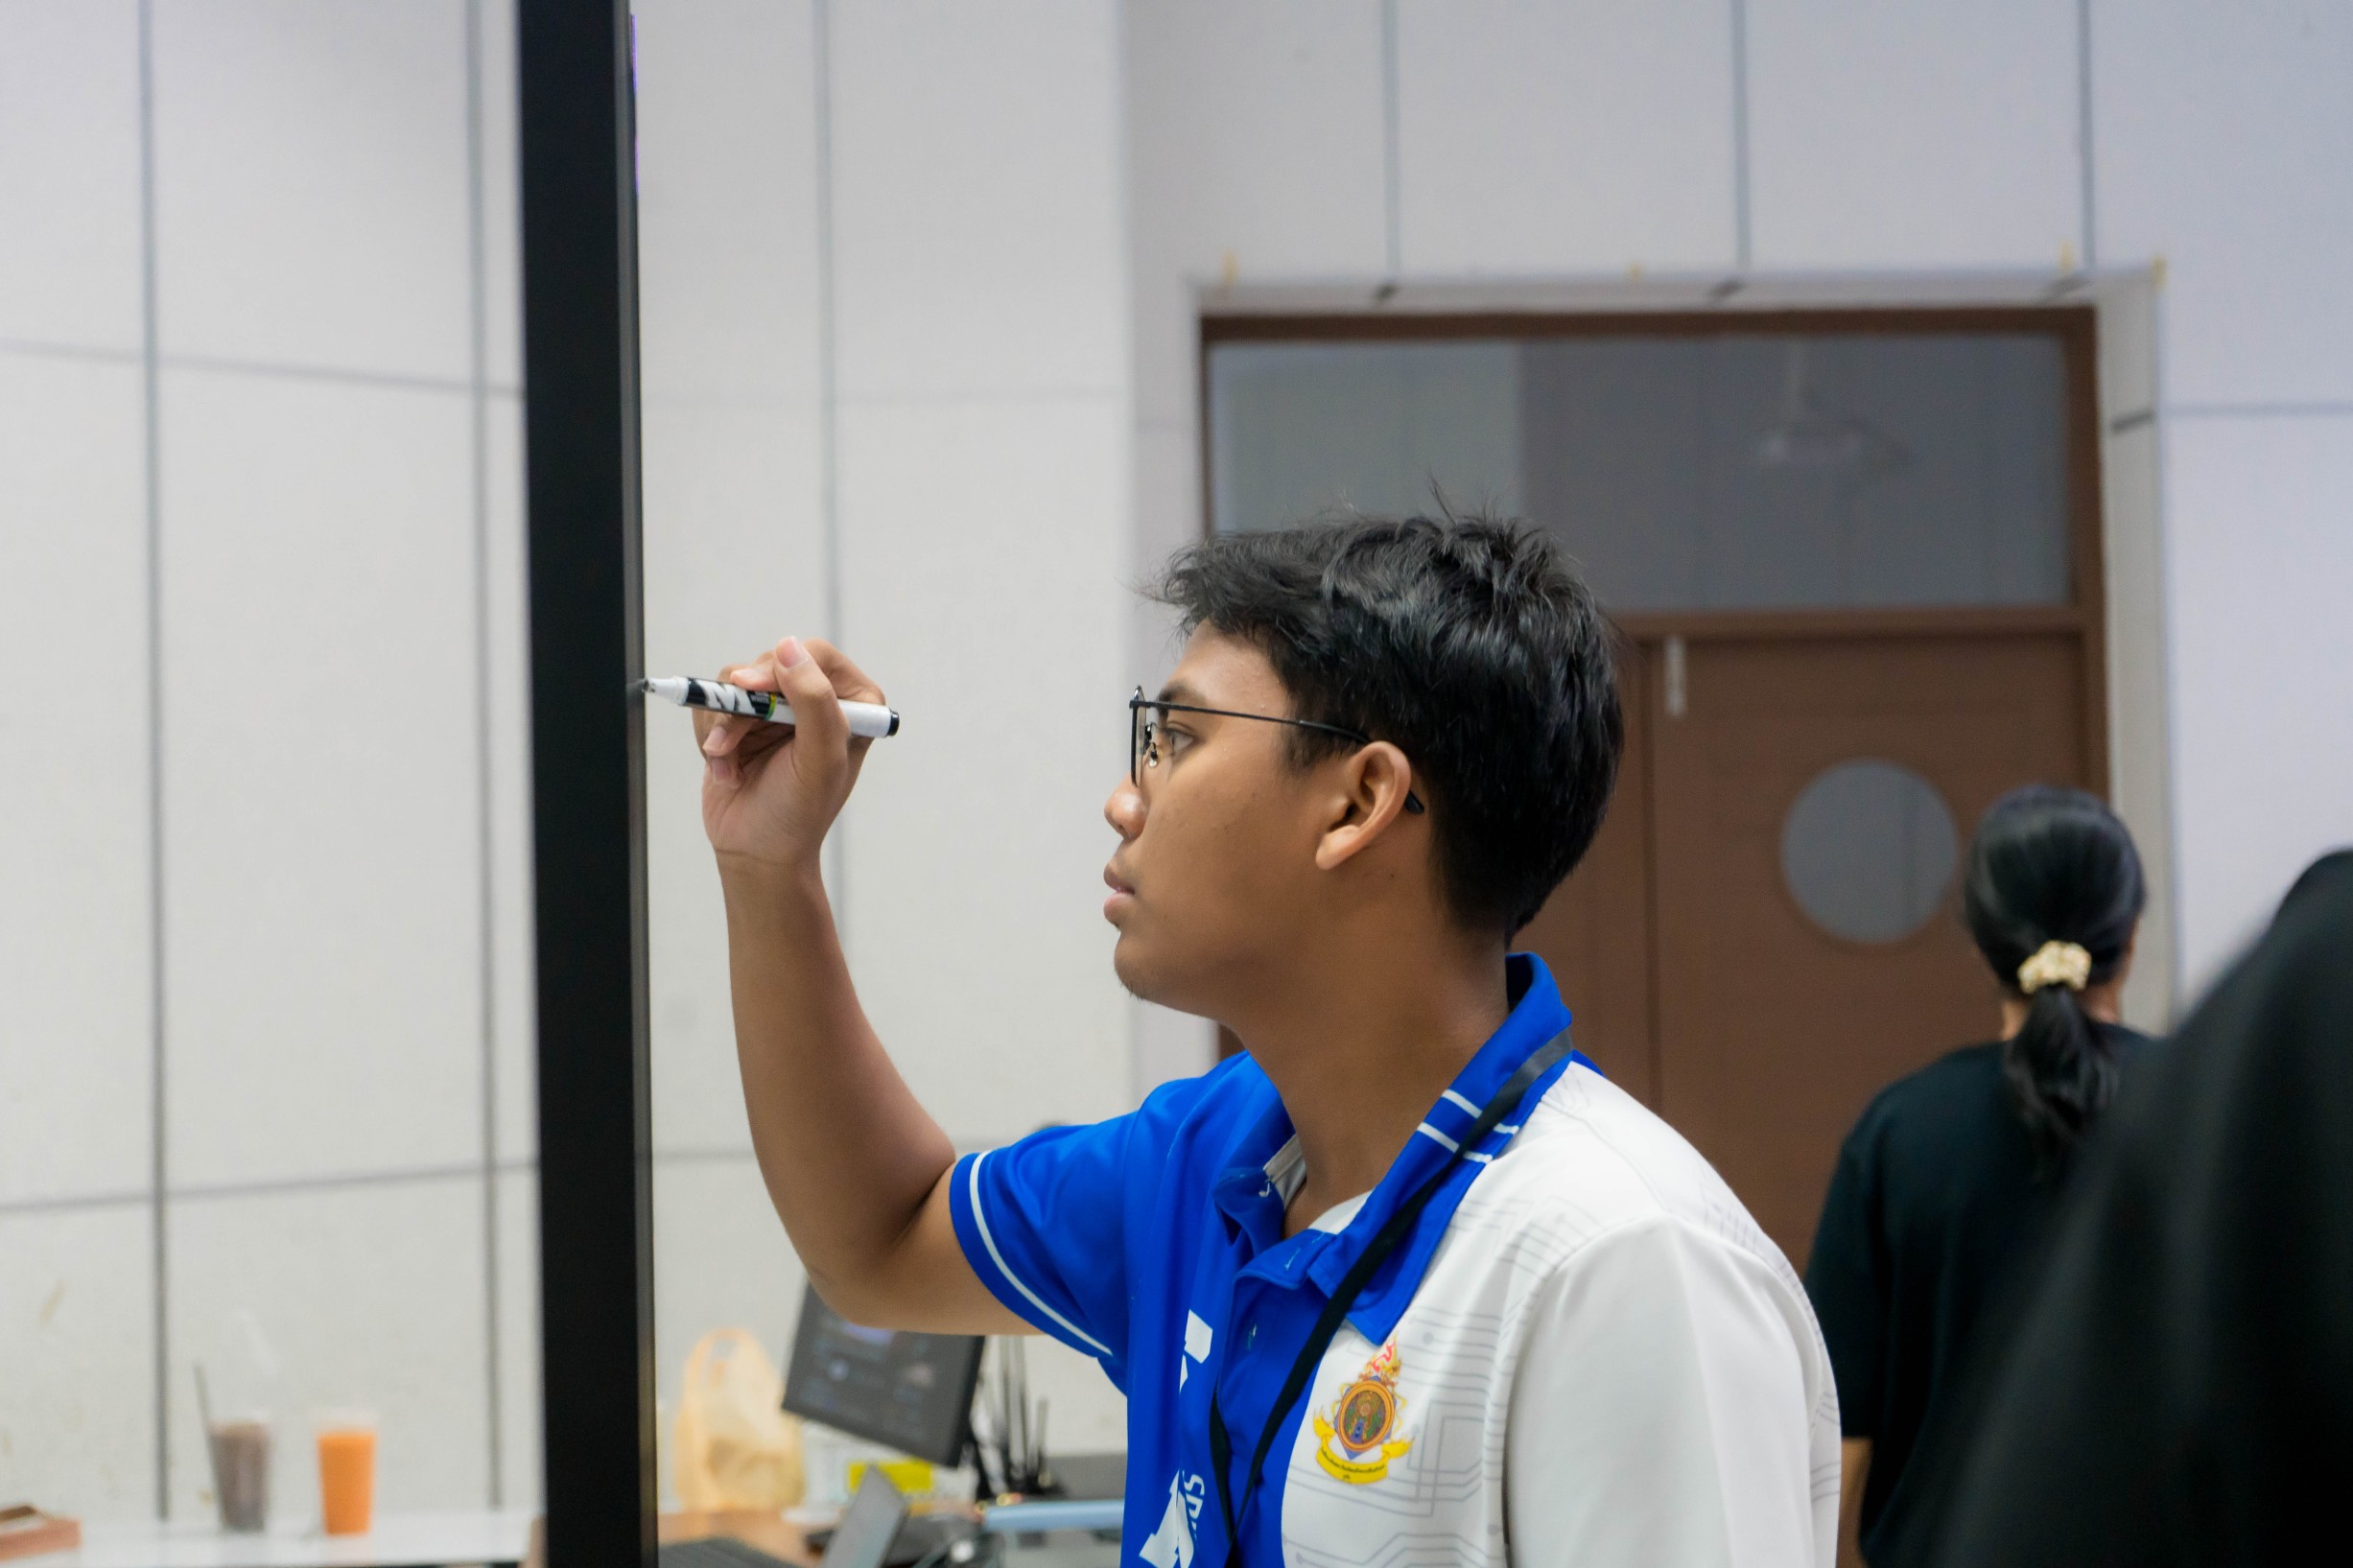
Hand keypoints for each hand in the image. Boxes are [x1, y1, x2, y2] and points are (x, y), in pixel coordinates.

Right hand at [696, 636, 883, 873]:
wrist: (757, 853)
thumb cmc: (798, 814)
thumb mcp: (819, 760)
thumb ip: (815, 702)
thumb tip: (788, 648)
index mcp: (854, 703)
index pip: (816, 656)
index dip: (780, 667)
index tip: (750, 689)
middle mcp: (818, 700)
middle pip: (769, 664)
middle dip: (743, 705)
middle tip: (729, 743)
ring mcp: (778, 709)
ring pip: (734, 682)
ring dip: (723, 725)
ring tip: (729, 765)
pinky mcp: (743, 721)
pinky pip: (713, 702)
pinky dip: (711, 735)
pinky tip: (725, 768)